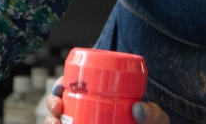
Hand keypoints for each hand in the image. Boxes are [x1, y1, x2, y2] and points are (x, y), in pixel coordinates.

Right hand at [43, 78, 166, 123]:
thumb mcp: (155, 119)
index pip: (76, 88)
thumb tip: (138, 109)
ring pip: (57, 122)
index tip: (60, 87)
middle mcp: (87, 114)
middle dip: (51, 102)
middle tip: (57, 106)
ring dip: (49, 120)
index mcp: (100, 101)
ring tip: (55, 123)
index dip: (62, 85)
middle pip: (61, 104)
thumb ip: (153, 114)